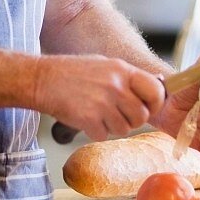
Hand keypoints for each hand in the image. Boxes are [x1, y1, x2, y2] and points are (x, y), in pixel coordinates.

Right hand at [36, 55, 165, 141]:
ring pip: (124, 129)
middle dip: (132, 120)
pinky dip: (95, 131)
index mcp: (122, 70)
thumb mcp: (106, 65)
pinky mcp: (88, 119)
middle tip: (117, 113)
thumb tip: (157, 88)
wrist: (42, 79)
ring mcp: (102, 103)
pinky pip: (104, 135)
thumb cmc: (74, 72)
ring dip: (112, 126)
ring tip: (97, 112)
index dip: (155, 104)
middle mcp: (115, 86)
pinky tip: (86, 118)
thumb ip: (130, 78)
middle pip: (142, 116)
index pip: (156, 91)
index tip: (147, 108)